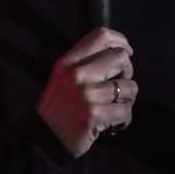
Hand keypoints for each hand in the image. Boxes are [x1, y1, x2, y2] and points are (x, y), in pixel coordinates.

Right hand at [36, 27, 137, 156]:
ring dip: (128, 99)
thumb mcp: (63, 76)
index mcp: (69, 61)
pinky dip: (125, 118)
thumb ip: (84, 62)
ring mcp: (87, 94)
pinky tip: (116, 123)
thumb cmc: (58, 105)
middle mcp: (78, 73)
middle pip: (121, 58)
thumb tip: (118, 53)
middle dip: (128, 72)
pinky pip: (126, 110)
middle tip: (120, 86)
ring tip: (117, 107)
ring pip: (129, 86)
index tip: (127, 52)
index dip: (121, 41)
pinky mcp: (95, 115)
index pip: (101, 36)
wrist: (45, 137)